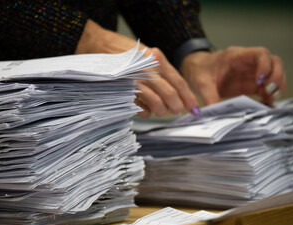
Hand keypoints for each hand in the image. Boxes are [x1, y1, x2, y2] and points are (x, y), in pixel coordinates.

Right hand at [76, 20, 198, 117]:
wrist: (98, 44)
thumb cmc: (125, 52)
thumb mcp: (147, 55)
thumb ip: (160, 71)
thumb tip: (176, 93)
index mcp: (156, 59)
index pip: (178, 81)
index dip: (188, 97)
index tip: (194, 108)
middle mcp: (147, 69)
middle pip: (169, 93)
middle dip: (176, 106)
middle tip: (177, 111)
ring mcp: (134, 79)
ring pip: (156, 101)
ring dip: (161, 111)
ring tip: (161, 112)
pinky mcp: (122, 88)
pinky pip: (139, 106)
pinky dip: (146, 112)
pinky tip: (147, 111)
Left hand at [180, 46, 286, 105]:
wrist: (196, 70)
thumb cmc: (200, 70)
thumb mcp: (202, 83)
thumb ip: (209, 97)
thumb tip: (214, 112)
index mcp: (237, 56)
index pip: (260, 54)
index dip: (265, 66)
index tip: (260, 80)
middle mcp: (248, 63)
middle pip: (274, 62)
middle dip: (276, 77)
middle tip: (270, 92)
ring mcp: (251, 73)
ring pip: (274, 74)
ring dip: (276, 86)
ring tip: (270, 99)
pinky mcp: (251, 84)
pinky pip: (266, 88)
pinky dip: (270, 96)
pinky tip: (265, 104)